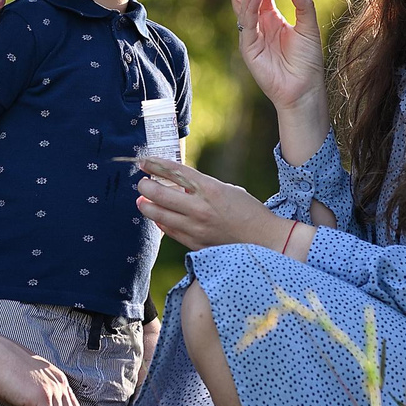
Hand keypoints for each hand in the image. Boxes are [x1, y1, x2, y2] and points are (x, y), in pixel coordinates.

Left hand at [135, 159, 295, 254]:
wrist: (264, 240)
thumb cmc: (248, 211)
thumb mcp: (226, 189)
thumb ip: (201, 187)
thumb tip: (177, 184)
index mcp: (210, 189)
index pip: (174, 172)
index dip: (155, 165)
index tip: (143, 161)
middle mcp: (200, 208)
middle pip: (159, 194)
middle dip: (145, 186)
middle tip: (141, 183)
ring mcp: (196, 228)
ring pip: (159, 215)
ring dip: (146, 206)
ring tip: (142, 201)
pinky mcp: (195, 244)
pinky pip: (170, 231)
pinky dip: (161, 222)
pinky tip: (158, 217)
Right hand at [232, 0, 323, 113]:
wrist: (305, 89)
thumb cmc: (308, 61)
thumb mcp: (309, 27)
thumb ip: (303, 4)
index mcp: (272, 18)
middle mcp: (259, 24)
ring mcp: (252, 35)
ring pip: (242, 6)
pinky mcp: (249, 47)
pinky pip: (246, 23)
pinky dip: (249, 7)